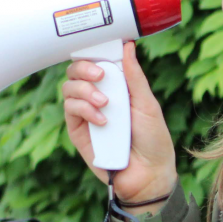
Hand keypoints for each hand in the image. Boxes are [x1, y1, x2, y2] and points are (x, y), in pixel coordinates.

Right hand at [62, 40, 177, 212]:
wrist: (149, 174)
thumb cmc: (153, 141)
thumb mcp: (147, 104)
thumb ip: (134, 77)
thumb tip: (127, 47)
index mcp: (117, 88)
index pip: (97, 62)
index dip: (94, 53)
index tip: (101, 49)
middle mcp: (99, 97)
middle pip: (76, 71)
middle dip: (85, 68)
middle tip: (100, 75)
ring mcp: (87, 114)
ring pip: (69, 88)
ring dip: (85, 91)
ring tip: (105, 103)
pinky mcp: (78, 131)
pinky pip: (71, 110)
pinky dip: (85, 110)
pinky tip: (103, 121)